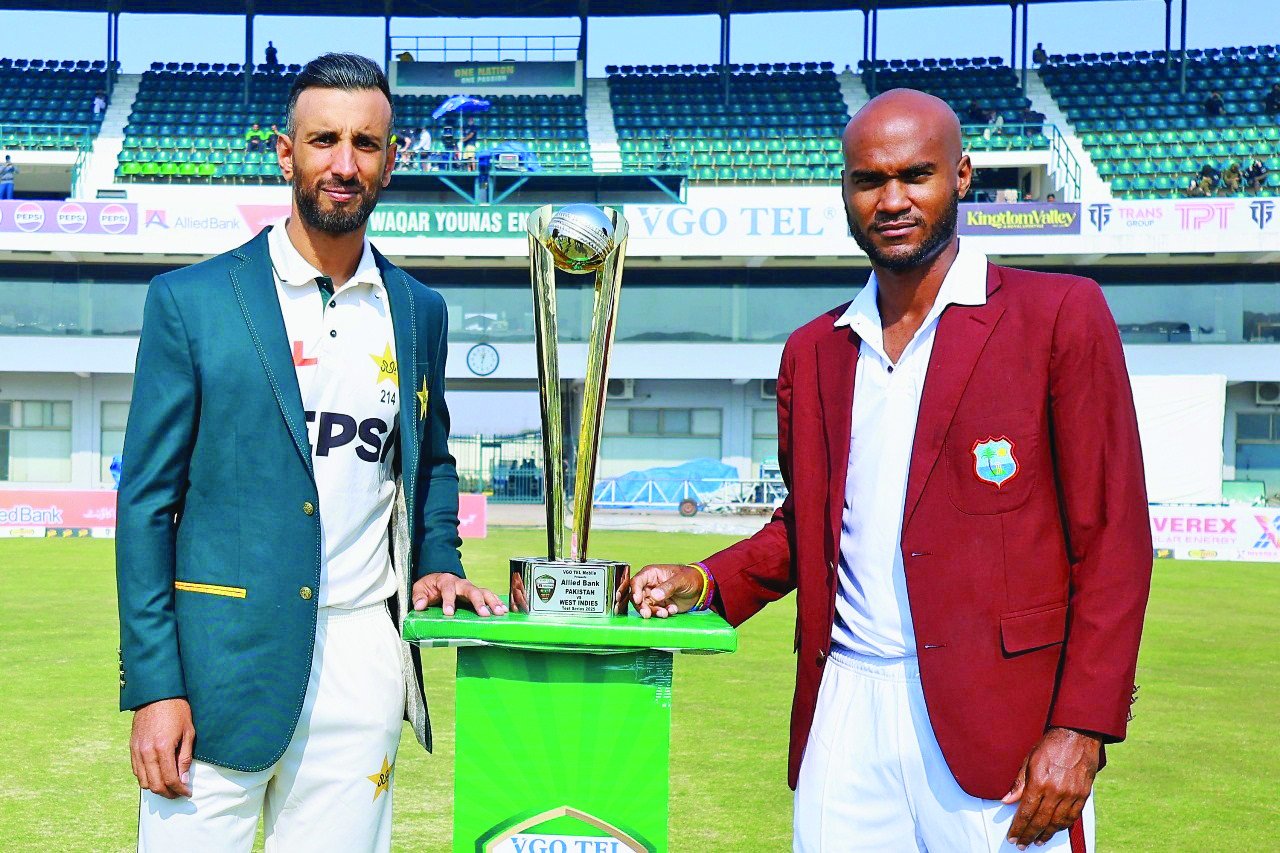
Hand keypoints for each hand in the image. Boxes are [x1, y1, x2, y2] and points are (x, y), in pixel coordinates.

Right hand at [130, 697, 194, 798]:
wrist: (157, 694)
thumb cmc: (177, 711)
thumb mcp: (188, 732)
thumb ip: (184, 758)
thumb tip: (184, 779)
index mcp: (162, 748)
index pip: (170, 779)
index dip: (179, 790)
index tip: (187, 793)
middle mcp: (146, 752)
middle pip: (154, 785)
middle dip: (168, 793)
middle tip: (179, 793)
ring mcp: (137, 750)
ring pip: (143, 781)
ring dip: (156, 788)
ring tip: (169, 787)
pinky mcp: (132, 747)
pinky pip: (136, 771)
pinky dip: (146, 778)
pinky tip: (157, 776)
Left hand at [412, 573, 506, 616]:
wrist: (438, 580)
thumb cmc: (430, 586)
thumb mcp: (420, 589)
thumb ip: (419, 596)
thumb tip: (419, 605)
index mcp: (446, 581)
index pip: (448, 590)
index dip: (449, 601)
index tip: (449, 613)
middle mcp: (461, 583)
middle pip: (471, 590)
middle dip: (478, 602)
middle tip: (484, 614)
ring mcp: (470, 588)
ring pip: (483, 592)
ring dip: (492, 602)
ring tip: (499, 612)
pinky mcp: (476, 593)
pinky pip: (489, 596)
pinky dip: (497, 602)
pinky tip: (503, 610)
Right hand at [629, 564, 705, 618]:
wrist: (700, 588)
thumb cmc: (689, 578)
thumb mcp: (680, 580)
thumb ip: (667, 587)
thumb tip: (654, 595)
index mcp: (651, 574)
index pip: (636, 582)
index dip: (635, 591)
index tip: (638, 601)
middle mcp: (650, 585)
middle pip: (638, 597)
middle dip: (642, 607)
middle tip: (647, 614)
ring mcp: (654, 596)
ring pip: (645, 606)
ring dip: (653, 612)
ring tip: (665, 613)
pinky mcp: (660, 605)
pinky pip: (655, 611)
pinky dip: (662, 613)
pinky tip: (672, 610)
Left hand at [1002, 727, 1100, 848]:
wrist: (1077, 735)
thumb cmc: (1051, 745)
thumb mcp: (1029, 760)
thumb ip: (1019, 783)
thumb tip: (1007, 800)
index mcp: (1039, 782)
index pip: (1026, 812)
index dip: (1019, 827)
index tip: (1012, 836)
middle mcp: (1056, 791)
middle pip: (1040, 821)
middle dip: (1029, 835)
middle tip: (1021, 844)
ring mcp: (1071, 794)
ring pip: (1057, 822)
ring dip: (1046, 834)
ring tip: (1038, 841)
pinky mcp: (1083, 795)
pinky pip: (1072, 817)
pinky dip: (1062, 826)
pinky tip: (1055, 830)